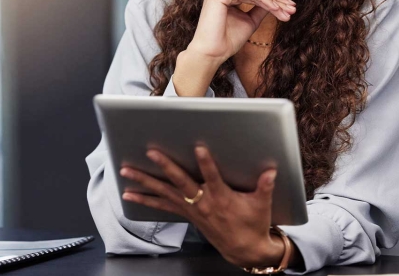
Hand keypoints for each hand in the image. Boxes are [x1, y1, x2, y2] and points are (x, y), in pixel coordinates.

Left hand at [119, 146, 288, 267]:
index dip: (206, 163)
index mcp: (222, 198)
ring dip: (144, 182)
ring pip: (164, 193)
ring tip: (126, 172)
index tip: (199, 147)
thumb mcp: (262, 205)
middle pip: (180, 182)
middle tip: (151, 153)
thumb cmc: (253, 224)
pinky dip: (145, 200)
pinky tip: (129, 195)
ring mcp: (191, 209)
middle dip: (165, 166)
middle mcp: (203, 203)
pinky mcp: (186, 214)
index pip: (213, 177)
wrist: (244, 250)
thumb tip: (271, 171)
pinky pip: (162, 206)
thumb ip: (265, 186)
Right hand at [187, 0, 295, 62]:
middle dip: (276, 1)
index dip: (272, 0)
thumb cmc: (227, 40)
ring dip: (273, 1)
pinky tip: (275, 8)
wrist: (212, 53)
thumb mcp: (250, 21)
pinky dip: (264, 0)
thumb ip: (261, 8)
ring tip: (287, 11)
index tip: (289, 8)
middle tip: (293, 9)